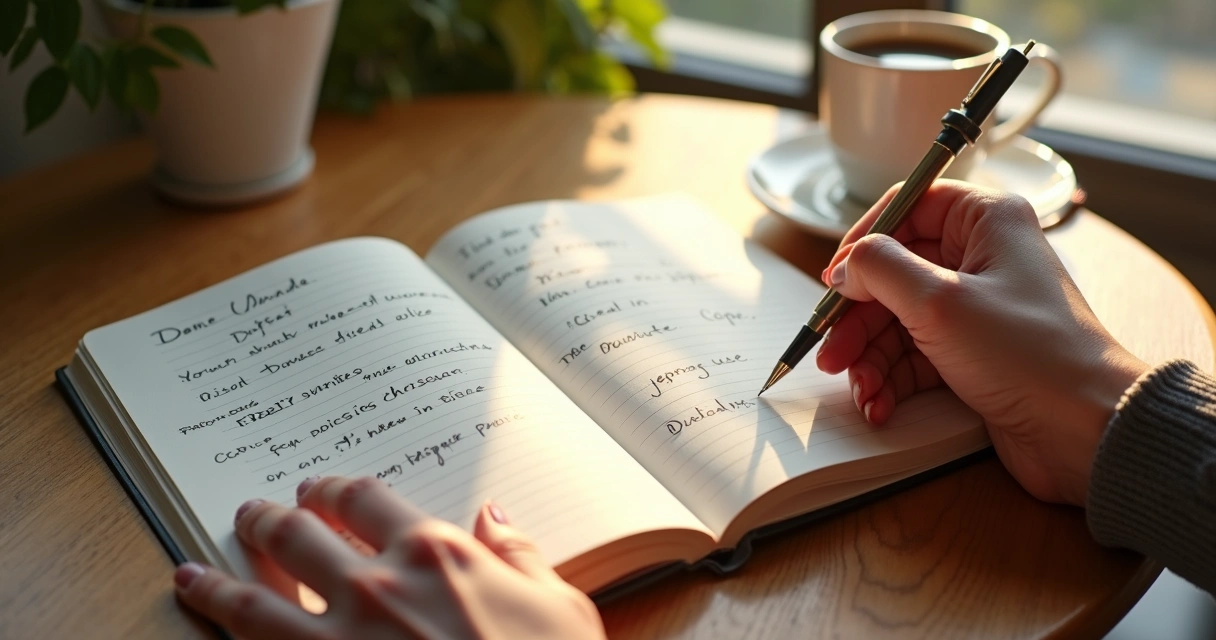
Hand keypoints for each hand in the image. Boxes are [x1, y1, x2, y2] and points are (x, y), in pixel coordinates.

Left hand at [173, 477, 604, 638]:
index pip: (362, 498)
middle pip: (296, 533)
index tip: (318, 491)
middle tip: (252, 515)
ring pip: (253, 600)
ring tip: (195, 570)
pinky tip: (200, 623)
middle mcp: (376, 589)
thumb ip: (522, 555)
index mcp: (436, 556)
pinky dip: (218, 636)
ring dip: (219, 579)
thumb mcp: (561, 608)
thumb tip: (495, 518)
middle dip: (266, 520)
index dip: (332, 489)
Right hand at [815, 180, 1148, 505]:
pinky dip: (891, 381)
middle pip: (892, 274)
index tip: (834, 282)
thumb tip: (845, 267)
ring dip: (870, 359)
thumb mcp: (940, 303)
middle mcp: (982, 258)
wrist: (1087, 429)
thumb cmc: (1031, 355)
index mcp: (985, 222)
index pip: (907, 208)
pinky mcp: (973, 353)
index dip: (863, 242)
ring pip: (897, 321)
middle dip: (857, 320)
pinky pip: (914, 356)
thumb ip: (879, 270)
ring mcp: (977, 308)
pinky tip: (880, 406)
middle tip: (831, 355)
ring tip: (861, 392)